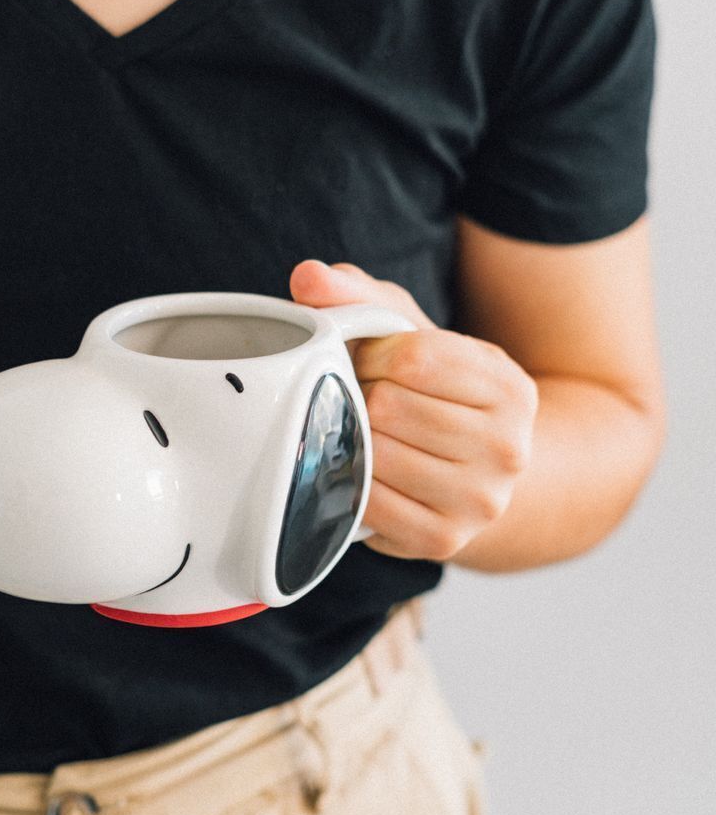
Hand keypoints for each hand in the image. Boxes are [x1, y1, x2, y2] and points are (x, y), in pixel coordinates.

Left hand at [290, 259, 538, 560]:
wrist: (480, 476)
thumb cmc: (436, 395)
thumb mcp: (413, 337)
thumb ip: (361, 298)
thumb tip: (306, 276)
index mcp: (508, 386)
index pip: (412, 356)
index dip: (370, 355)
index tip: (367, 362)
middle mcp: (507, 446)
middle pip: (389, 407)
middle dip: (358, 398)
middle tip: (359, 400)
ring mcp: (480, 499)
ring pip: (375, 455)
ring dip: (351, 439)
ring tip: (362, 431)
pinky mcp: (443, 539)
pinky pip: (368, 504)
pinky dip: (351, 483)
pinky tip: (359, 469)